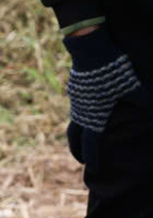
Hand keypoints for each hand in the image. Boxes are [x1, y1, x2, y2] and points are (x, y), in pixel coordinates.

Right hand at [63, 24, 145, 163]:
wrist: (89, 47)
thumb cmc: (112, 69)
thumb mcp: (133, 87)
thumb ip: (143, 102)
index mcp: (95, 116)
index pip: (92, 144)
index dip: (93, 158)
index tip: (93, 170)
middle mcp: (82, 112)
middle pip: (75, 137)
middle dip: (78, 150)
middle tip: (82, 159)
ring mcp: (76, 100)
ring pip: (74, 121)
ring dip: (78, 132)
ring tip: (84, 136)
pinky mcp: (76, 88)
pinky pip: (77, 107)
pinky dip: (81, 115)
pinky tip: (89, 110)